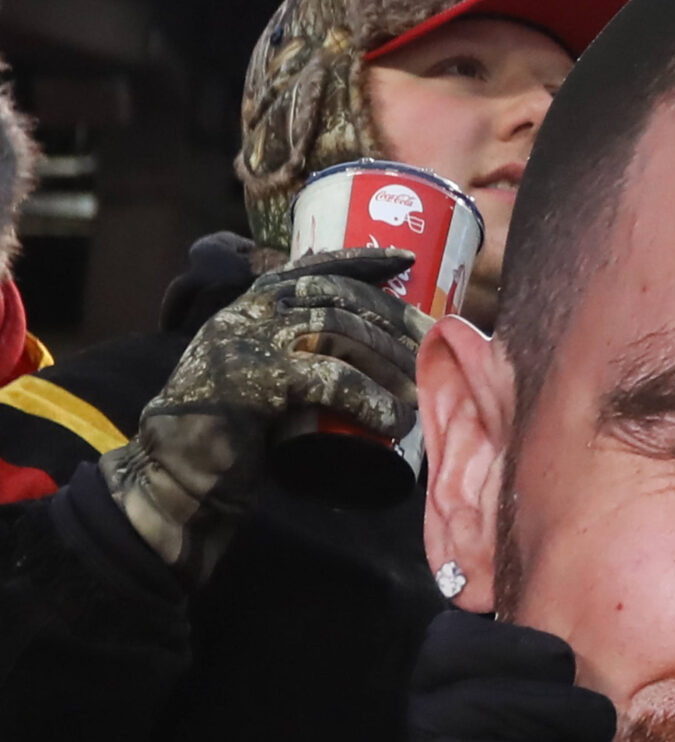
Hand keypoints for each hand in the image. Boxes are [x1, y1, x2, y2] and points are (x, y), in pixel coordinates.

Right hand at [100, 248, 429, 583]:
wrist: (175, 480)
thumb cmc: (230, 438)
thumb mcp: (260, 380)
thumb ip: (292, 356)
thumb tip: (367, 353)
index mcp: (248, 309)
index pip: (311, 268)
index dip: (362, 260)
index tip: (407, 261)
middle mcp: (246, 315)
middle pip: (338, 298)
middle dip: (393, 318)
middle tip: (431, 344)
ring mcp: (247, 343)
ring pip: (340, 333)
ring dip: (391, 364)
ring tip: (420, 396)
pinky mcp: (255, 381)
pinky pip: (332, 380)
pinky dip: (371, 400)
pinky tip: (395, 422)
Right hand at [410, 609, 622, 741]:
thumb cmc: (524, 706)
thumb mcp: (528, 652)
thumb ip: (545, 615)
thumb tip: (581, 579)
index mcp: (442, 653)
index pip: (501, 649)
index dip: (547, 660)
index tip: (571, 670)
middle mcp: (420, 708)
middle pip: (511, 707)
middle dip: (575, 719)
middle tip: (607, 729)